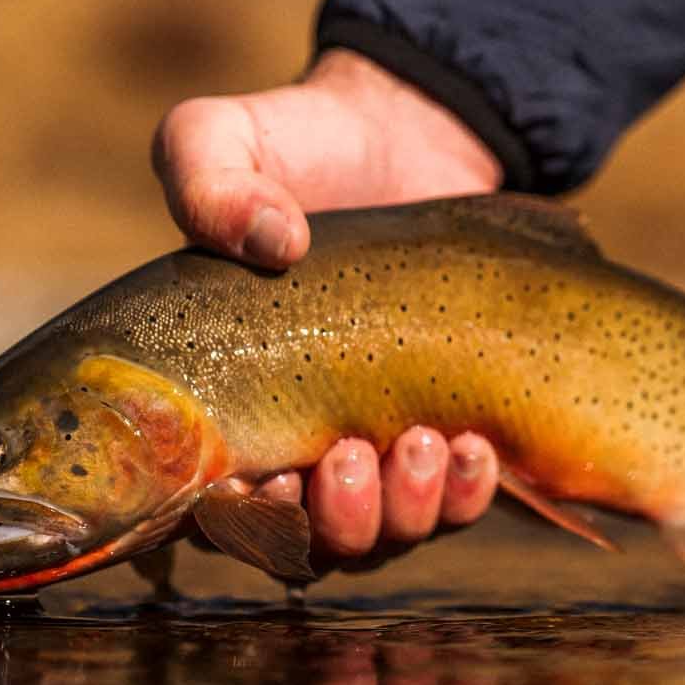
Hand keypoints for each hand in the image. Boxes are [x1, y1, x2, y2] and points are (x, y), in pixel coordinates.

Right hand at [154, 50, 505, 561]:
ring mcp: (374, 448)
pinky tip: (476, 448)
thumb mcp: (222, 138)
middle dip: (338, 521)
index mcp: (215, 405)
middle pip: (310, 546)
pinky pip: (457, 505)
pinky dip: (467, 493)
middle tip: (352, 457)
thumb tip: (272, 241)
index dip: (239, 522)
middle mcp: (290, 446)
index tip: (266, 480)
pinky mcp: (449, 433)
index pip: (211, 510)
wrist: (404, 137)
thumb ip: (208, 178)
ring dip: (405, 511)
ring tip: (425, 443)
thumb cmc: (294, 147)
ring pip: (386, 537)